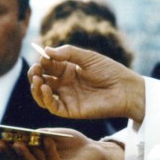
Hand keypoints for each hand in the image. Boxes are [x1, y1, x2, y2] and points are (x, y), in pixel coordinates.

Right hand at [0, 128, 124, 159]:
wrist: (96, 152)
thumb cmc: (72, 143)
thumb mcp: (51, 136)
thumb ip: (37, 136)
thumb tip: (22, 134)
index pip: (12, 158)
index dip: (0, 151)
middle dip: (6, 153)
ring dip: (24, 156)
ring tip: (16, 143)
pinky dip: (50, 152)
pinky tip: (45, 140)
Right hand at [28, 45, 145, 122]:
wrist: (125, 89)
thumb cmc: (109, 71)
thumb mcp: (88, 57)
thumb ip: (67, 53)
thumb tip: (46, 50)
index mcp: (67, 69)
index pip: (47, 65)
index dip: (41, 61)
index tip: (42, 56)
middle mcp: (64, 84)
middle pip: (41, 80)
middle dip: (34, 74)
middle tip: (35, 70)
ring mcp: (66, 97)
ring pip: (42, 95)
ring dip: (35, 88)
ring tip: (37, 79)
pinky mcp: (70, 110)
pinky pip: (52, 106)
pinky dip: (45, 98)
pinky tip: (46, 88)